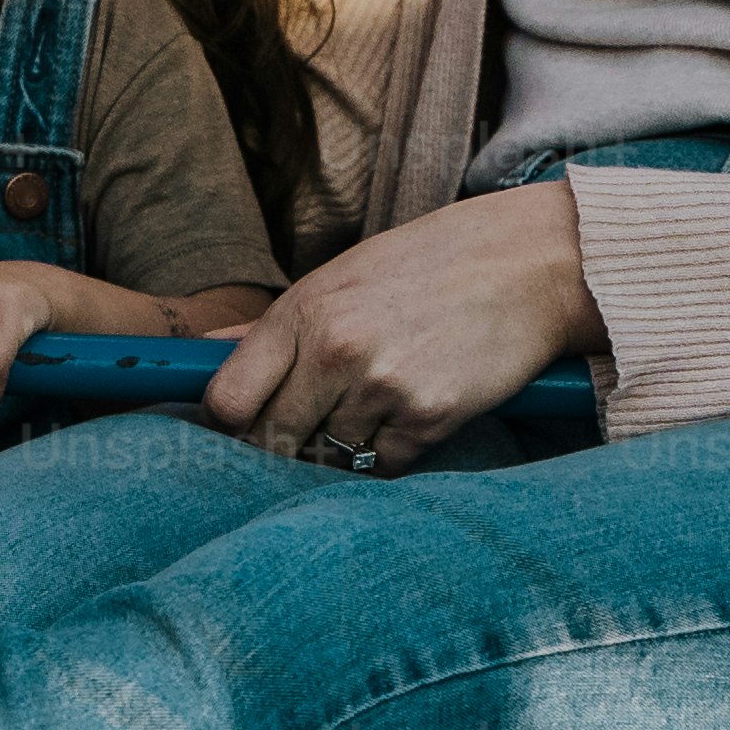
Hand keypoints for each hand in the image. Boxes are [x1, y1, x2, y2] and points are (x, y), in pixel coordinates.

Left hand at [201, 185, 587, 470]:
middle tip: (308, 430)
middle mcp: (336, 350)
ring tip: (372, 406)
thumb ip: (272, 326)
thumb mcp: (339, 277)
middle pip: (273, 440)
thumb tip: (204, 355)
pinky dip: (388, 453)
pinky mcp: (429, 418)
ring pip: (328, 457)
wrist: (525, 263)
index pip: (228, 400)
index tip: (244, 426)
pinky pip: (382, 466)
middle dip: (283, 444)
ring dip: (340, 447)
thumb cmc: (426, 266)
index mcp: (304, 310)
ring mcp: (383, 387)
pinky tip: (408, 414)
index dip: (230, 425)